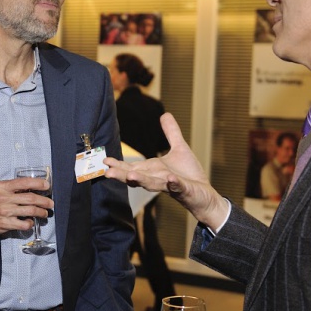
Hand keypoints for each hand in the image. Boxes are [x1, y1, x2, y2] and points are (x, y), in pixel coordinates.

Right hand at [0, 177, 53, 237]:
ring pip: (30, 211)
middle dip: (44, 201)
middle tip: (50, 203)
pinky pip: (24, 223)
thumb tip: (28, 188)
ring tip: (44, 213)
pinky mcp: (5, 223)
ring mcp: (5, 211)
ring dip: (41, 212)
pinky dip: (30, 223)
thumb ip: (9, 189)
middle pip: (31, 198)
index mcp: (2, 187)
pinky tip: (30, 222)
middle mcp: (4, 198)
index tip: (47, 186)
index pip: (24, 182)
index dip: (38, 184)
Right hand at [104, 113, 227, 229]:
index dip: (119, 164)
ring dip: (141, 180)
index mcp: (154, 170)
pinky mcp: (184, 190)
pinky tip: (170, 180)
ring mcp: (171, 185)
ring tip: (130, 175)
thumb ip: (171, 133)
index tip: (105, 161)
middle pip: (137, 177)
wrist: (205, 195)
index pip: (132, 167)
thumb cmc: (189, 175)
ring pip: (152, 183)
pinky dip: (173, 184)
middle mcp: (158, 178)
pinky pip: (178, 187)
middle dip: (122, 175)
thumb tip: (164, 115)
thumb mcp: (179, 149)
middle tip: (108, 173)